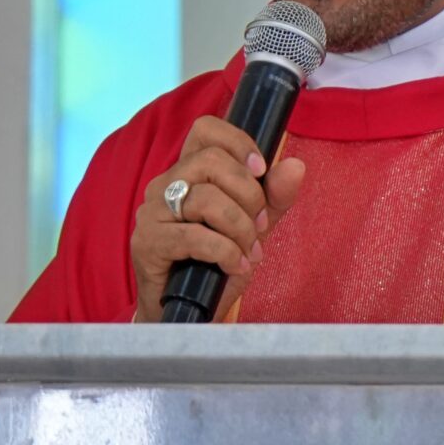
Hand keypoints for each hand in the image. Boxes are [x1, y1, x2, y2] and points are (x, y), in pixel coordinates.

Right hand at [130, 115, 306, 322]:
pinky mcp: (147, 243)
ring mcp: (152, 212)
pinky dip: (226, 252)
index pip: (205, 130)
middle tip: (260, 226)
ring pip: (206, 198)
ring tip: (250, 251)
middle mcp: (165, 185)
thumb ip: (274, 198)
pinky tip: (237, 266)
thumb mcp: (254, 228)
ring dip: (240, 228)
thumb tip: (296, 165)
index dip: (238, 142)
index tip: (261, 171)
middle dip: (249, 194)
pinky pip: (194, 236)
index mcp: (189, 172)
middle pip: (211, 161)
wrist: (189, 314)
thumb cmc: (217, 266)